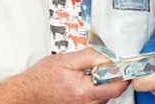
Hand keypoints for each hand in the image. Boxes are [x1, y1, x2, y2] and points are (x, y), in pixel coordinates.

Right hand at [0, 47, 127, 103]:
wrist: (28, 92)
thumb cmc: (43, 77)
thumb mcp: (67, 59)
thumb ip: (90, 56)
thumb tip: (109, 54)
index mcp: (84, 91)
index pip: (117, 85)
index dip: (124, 73)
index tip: (126, 64)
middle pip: (113, 91)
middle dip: (113, 77)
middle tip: (105, 65)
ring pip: (106, 96)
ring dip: (104, 83)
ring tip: (89, 73)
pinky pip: (97, 100)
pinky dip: (96, 90)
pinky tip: (86, 81)